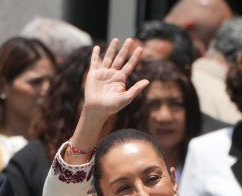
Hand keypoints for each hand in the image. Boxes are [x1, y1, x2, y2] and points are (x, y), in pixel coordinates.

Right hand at [67, 39, 149, 156]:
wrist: (97, 110)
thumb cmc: (112, 106)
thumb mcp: (126, 98)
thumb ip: (136, 89)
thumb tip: (147, 81)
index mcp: (120, 79)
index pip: (129, 65)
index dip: (135, 57)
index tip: (141, 48)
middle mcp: (112, 74)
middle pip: (120, 59)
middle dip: (125, 49)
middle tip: (130, 39)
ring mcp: (103, 73)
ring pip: (108, 58)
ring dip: (112, 49)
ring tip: (116, 39)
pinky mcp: (93, 74)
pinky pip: (94, 62)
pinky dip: (95, 55)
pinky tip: (97, 48)